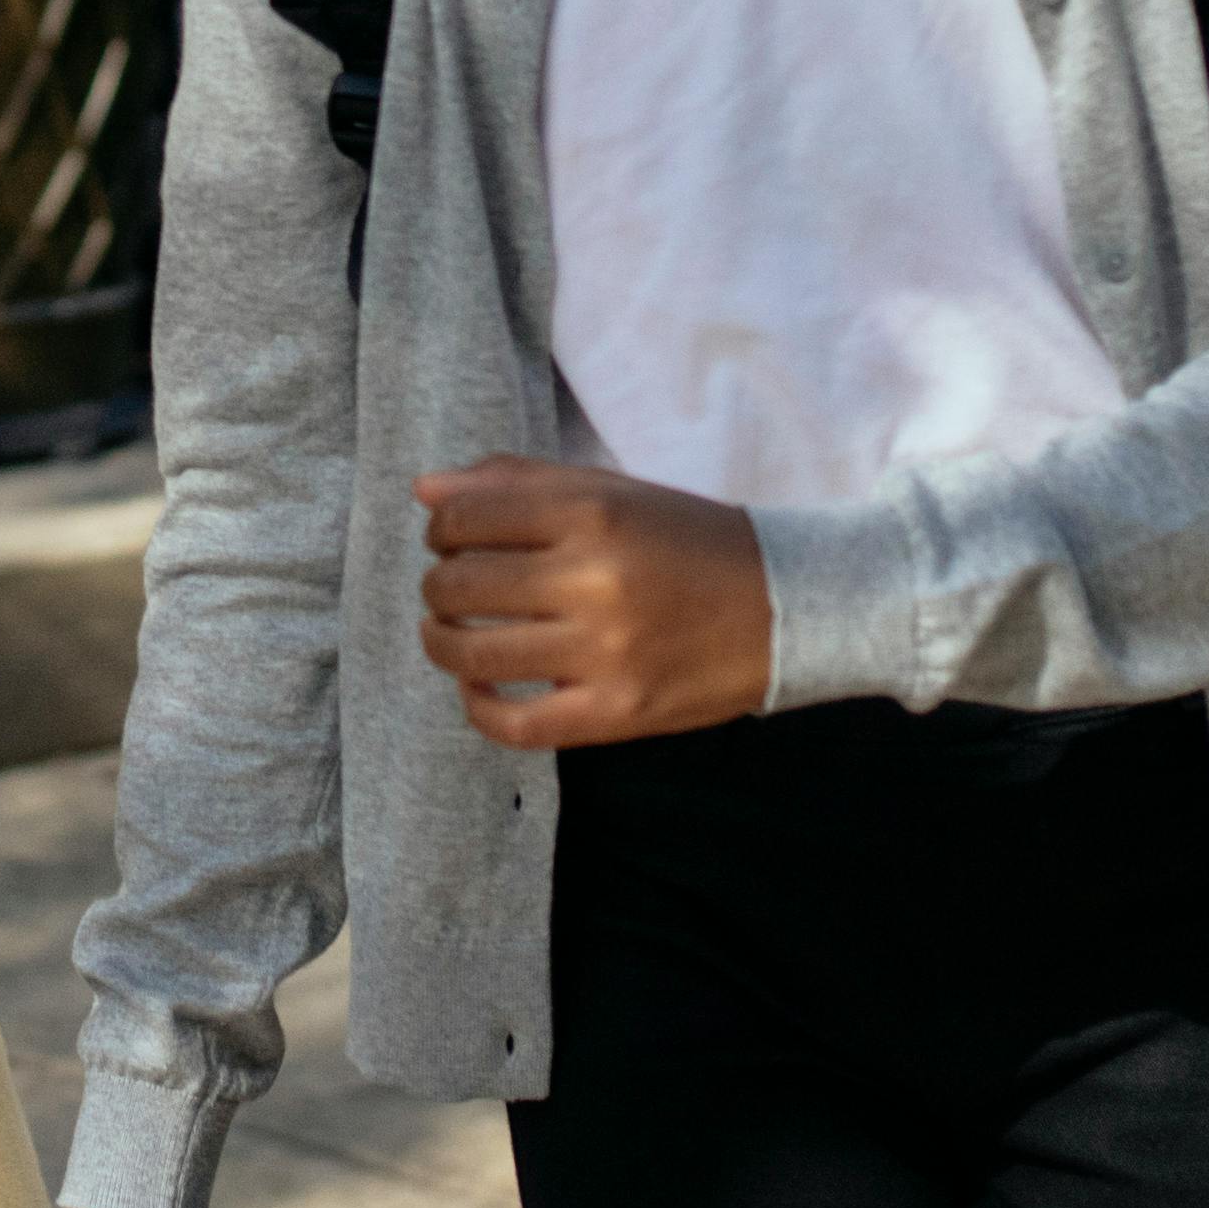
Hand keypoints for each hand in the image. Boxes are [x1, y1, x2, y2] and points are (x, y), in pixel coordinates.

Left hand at [414, 457, 771, 749]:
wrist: (784, 606)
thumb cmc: (687, 541)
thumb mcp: (613, 492)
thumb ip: (518, 482)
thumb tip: (424, 491)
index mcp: (593, 512)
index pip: (467, 517)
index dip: (442, 527)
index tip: (452, 536)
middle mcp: (594, 580)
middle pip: (460, 584)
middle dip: (438, 582)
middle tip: (452, 584)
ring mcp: (603, 653)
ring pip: (473, 654)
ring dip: (441, 641)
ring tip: (450, 630)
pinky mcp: (615, 712)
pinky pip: (514, 725)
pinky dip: (477, 707)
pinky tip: (478, 686)